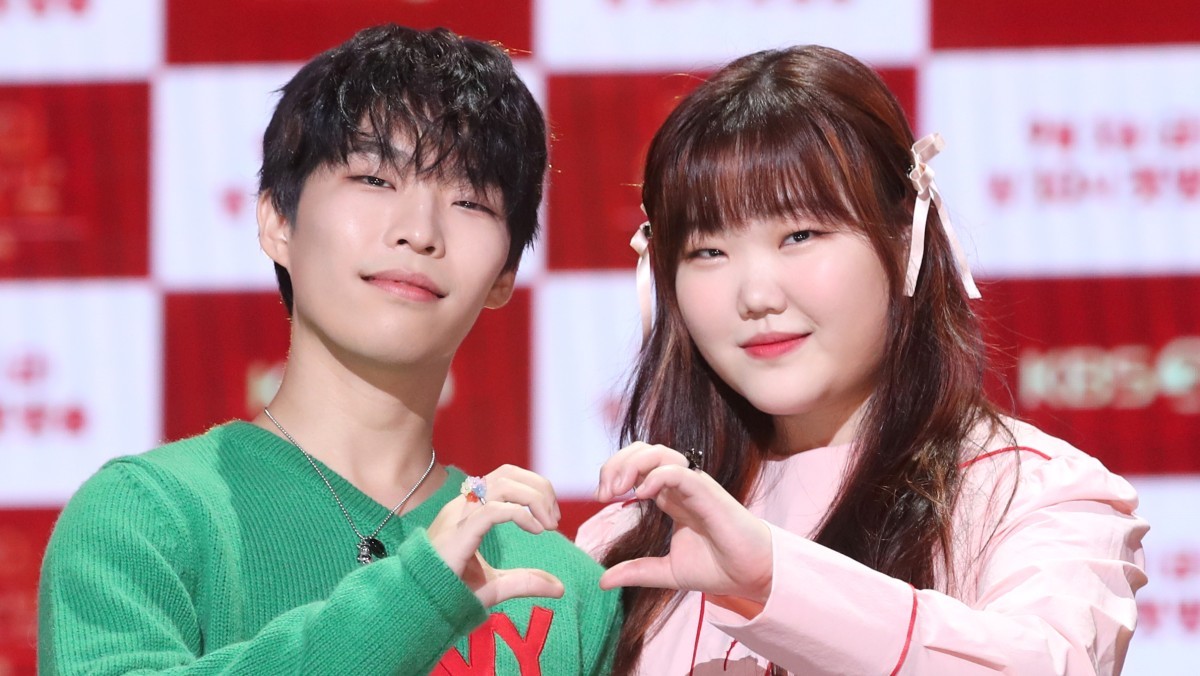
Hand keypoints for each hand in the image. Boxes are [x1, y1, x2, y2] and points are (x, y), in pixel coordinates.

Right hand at [428, 465, 564, 606]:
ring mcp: (458, 518)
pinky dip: (520, 515)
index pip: (505, 477)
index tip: (551, 517)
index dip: (534, 487)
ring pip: (502, 484)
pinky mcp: (458, 535)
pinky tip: (535, 531)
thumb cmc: (448, 593)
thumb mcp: (496, 585)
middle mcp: (462, 507)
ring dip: (533, 498)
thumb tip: (559, 588)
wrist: (418, 607)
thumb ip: (525, 582)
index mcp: (469, 511)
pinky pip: (492, 510)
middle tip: (554, 519)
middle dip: (538, 488)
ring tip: (548, 524)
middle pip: (506, 473)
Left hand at [595, 442, 773, 614]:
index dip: (614, 472)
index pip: (636, 465)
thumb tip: (602, 581)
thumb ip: (636, 571)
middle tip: (604, 493)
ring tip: (618, 491)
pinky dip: (655, 476)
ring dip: (631, 465)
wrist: (750, 575)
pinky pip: (677, 471)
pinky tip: (642, 495)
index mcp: (669, 497)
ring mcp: (694, 485)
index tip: (601, 498)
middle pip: (643, 450)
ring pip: (659, 452)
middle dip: (617, 463)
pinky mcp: (707, 492)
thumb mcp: (666, 572)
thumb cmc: (717, 567)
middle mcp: (680, 486)